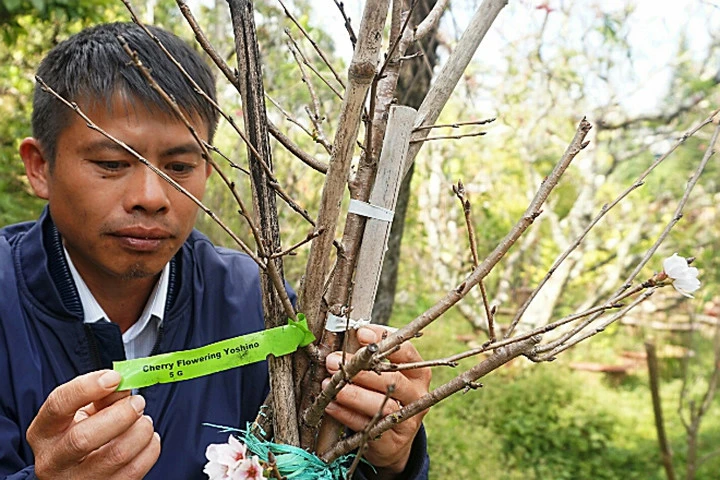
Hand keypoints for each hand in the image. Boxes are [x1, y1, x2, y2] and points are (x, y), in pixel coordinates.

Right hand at [26, 370, 160, 479]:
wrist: (78, 472)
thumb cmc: (83, 432)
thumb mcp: (83, 412)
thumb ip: (101, 396)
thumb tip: (123, 386)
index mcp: (44, 432)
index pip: (58, 406)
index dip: (88, 387)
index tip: (115, 378)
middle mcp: (54, 461)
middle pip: (84, 438)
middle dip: (121, 414)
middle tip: (138, 402)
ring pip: (116, 455)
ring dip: (140, 431)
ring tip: (144, 421)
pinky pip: (135, 470)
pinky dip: (149, 449)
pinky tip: (146, 439)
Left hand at [324, 325, 430, 474]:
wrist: (392, 441)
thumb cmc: (382, 395)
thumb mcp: (382, 374)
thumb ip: (370, 354)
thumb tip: (353, 333)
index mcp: (419, 373)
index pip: (406, 351)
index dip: (383, 341)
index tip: (360, 334)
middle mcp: (418, 395)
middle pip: (393, 379)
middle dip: (360, 368)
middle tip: (332, 362)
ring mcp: (409, 420)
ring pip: (383, 404)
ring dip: (353, 393)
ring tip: (329, 384)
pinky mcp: (393, 442)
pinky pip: (369, 426)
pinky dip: (346, 415)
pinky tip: (330, 405)